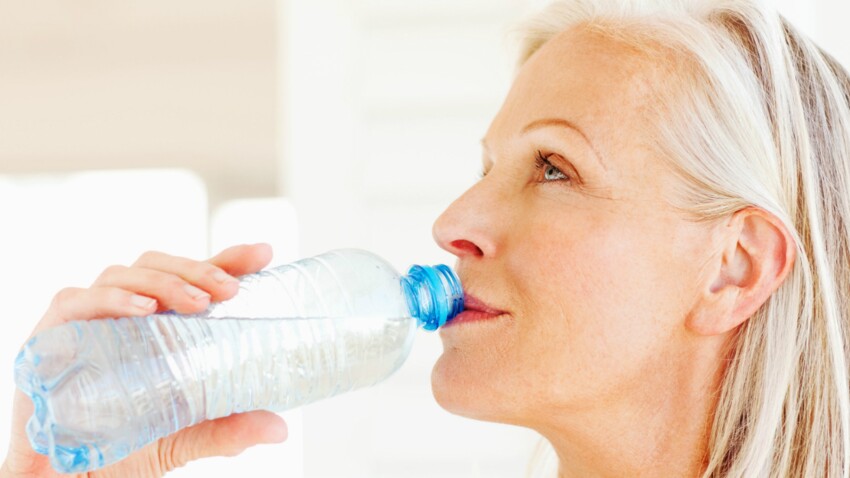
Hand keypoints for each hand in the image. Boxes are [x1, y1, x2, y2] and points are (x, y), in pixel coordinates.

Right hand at [1, 244, 287, 477]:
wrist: (66, 477)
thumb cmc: (122, 445)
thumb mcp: (184, 438)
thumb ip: (227, 430)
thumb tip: (279, 429)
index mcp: (161, 325)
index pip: (197, 280)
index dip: (229, 260)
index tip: (265, 254)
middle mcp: (126, 311)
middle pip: (162, 266)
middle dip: (200, 270)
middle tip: (230, 291)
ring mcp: (90, 317)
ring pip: (127, 274)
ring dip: (164, 281)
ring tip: (196, 303)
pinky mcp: (55, 332)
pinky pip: (80, 299)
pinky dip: (112, 299)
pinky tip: (142, 310)